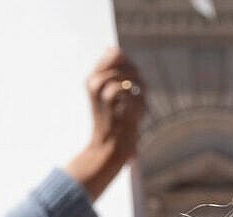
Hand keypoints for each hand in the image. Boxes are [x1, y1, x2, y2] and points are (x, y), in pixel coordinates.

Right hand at [64, 47, 145, 200]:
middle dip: (135, 73)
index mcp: (91, 79)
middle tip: (137, 91)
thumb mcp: (113, 95)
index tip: (130, 82)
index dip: (128, 63)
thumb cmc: (114, 123)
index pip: (113, 53)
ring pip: (129, 73)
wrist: (109, 149)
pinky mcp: (114, 101)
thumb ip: (115, 73)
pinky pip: (135, 90)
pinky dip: (141, 101)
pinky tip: (136, 114)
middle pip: (122, 59)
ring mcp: (103, 90)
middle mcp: (94, 82)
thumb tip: (114, 50)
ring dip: (139, 87)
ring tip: (138, 102)